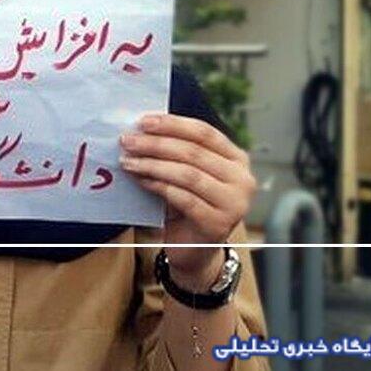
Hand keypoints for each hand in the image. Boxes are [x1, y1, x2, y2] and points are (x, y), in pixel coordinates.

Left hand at [120, 114, 255, 282]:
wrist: (194, 249)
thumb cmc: (186, 205)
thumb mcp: (186, 173)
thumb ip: (175, 152)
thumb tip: (141, 129)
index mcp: (236, 159)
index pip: (204, 133)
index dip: (173, 124)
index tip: (143, 121)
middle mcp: (242, 179)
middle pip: (193, 152)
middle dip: (156, 144)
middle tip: (128, 141)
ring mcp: (234, 204)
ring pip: (188, 174)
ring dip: (153, 164)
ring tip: (128, 161)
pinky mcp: (218, 224)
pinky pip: (183, 198)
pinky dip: (158, 186)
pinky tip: (140, 180)